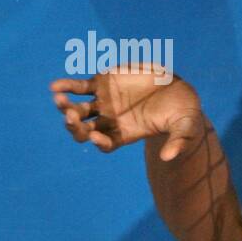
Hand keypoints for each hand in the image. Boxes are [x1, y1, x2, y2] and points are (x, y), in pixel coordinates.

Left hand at [50, 67, 205, 159]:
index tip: (95, 137)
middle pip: (83, 130)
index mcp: (125, 134)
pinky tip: (55, 86)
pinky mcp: (101, 83)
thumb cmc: (183, 113)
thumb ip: (179, 141)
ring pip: (76, 110)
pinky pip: (78, 87)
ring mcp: (103, 102)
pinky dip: (66, 86)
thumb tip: (168, 157)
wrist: (179, 88)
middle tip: (71, 118)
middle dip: (74, 126)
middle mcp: (109, 121)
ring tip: (59, 101)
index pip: (105, 144)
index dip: (98, 142)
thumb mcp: (185, 128)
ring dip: (65, 108)